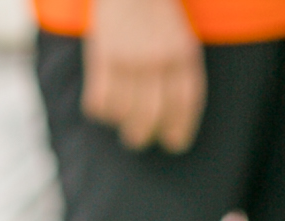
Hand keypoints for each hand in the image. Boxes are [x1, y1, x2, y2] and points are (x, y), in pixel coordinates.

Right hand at [86, 0, 205, 152]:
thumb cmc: (155, 11)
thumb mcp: (179, 36)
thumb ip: (178, 69)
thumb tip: (171, 115)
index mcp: (183, 53)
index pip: (185, 102)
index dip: (180, 129)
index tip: (174, 144)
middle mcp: (158, 58)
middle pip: (152, 115)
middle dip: (144, 134)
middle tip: (138, 138)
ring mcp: (129, 57)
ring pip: (124, 112)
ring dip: (120, 123)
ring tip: (120, 120)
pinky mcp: (103, 56)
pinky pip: (99, 100)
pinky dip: (100, 110)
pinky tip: (102, 104)